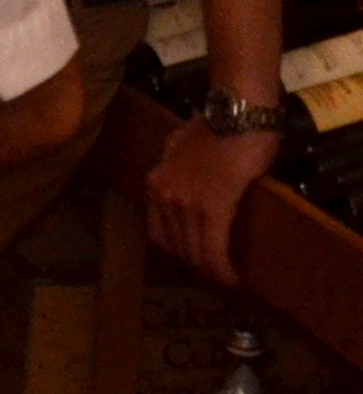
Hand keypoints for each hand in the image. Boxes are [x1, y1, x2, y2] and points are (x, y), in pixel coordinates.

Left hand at [145, 114, 282, 286]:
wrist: (237, 113)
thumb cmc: (219, 126)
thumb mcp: (184, 144)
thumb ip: (180, 161)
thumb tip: (189, 170)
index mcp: (157, 181)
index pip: (159, 230)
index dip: (177, 251)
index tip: (195, 261)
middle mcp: (163, 194)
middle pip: (175, 245)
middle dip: (195, 265)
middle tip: (215, 276)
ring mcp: (184, 202)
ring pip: (193, 251)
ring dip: (210, 271)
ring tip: (226, 280)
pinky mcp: (212, 208)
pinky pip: (213, 249)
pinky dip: (222, 269)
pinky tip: (233, 280)